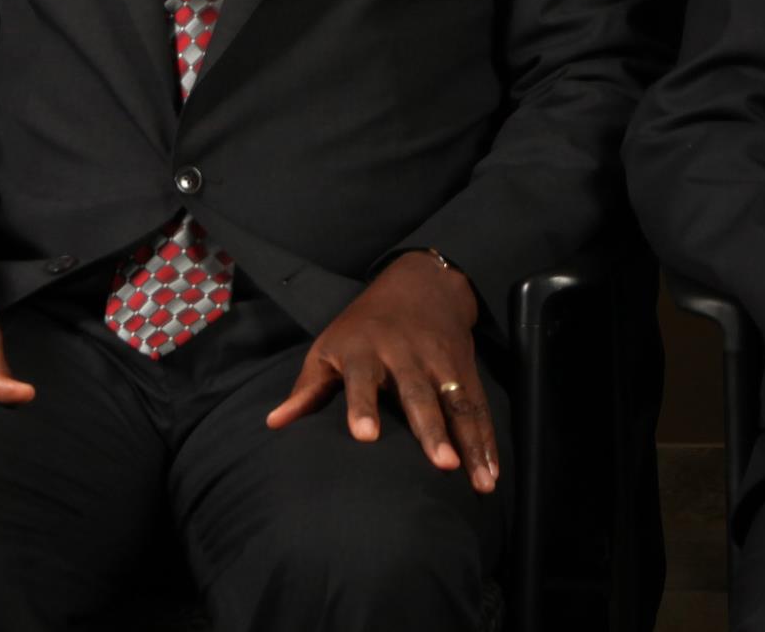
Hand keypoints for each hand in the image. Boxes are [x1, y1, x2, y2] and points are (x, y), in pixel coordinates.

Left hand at [265, 251, 496, 492]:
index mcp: (366, 350)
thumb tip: (274, 423)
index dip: (363, 406)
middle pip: (419, 395)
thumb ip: (308, 387)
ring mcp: (441, 363)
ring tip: (479, 481)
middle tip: (440, 465)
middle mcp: (407, 356)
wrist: (422, 283)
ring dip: (470, 442)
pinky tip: (491, 472)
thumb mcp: (330, 346)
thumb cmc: (363, 325)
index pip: (362, 380)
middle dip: (431, 430)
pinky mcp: (465, 370)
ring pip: (458, 404)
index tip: (364, 436)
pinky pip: (479, 408)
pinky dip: (488, 441)